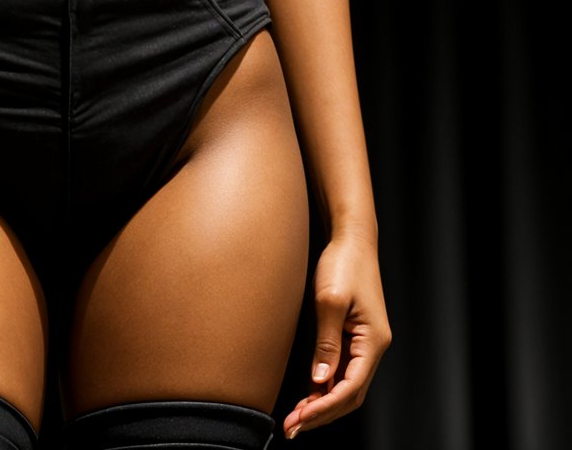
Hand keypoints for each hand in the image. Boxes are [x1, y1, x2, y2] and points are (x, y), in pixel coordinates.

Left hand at [282, 230, 390, 438]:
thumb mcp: (331, 300)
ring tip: (296, 417)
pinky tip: (308, 394)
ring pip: (347, 386)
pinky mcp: (355, 337)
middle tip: (293, 426)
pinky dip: (326, 387)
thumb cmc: (343, 263)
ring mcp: (365, 343)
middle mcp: (373, 347)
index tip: (300, 419)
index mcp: (373, 341)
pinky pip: (343, 371)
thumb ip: (327, 342)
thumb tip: (320, 381)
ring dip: (323, 404)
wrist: (352, 239)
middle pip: (351, 395)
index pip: (351, 388)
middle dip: (322, 413)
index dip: (325, 408)